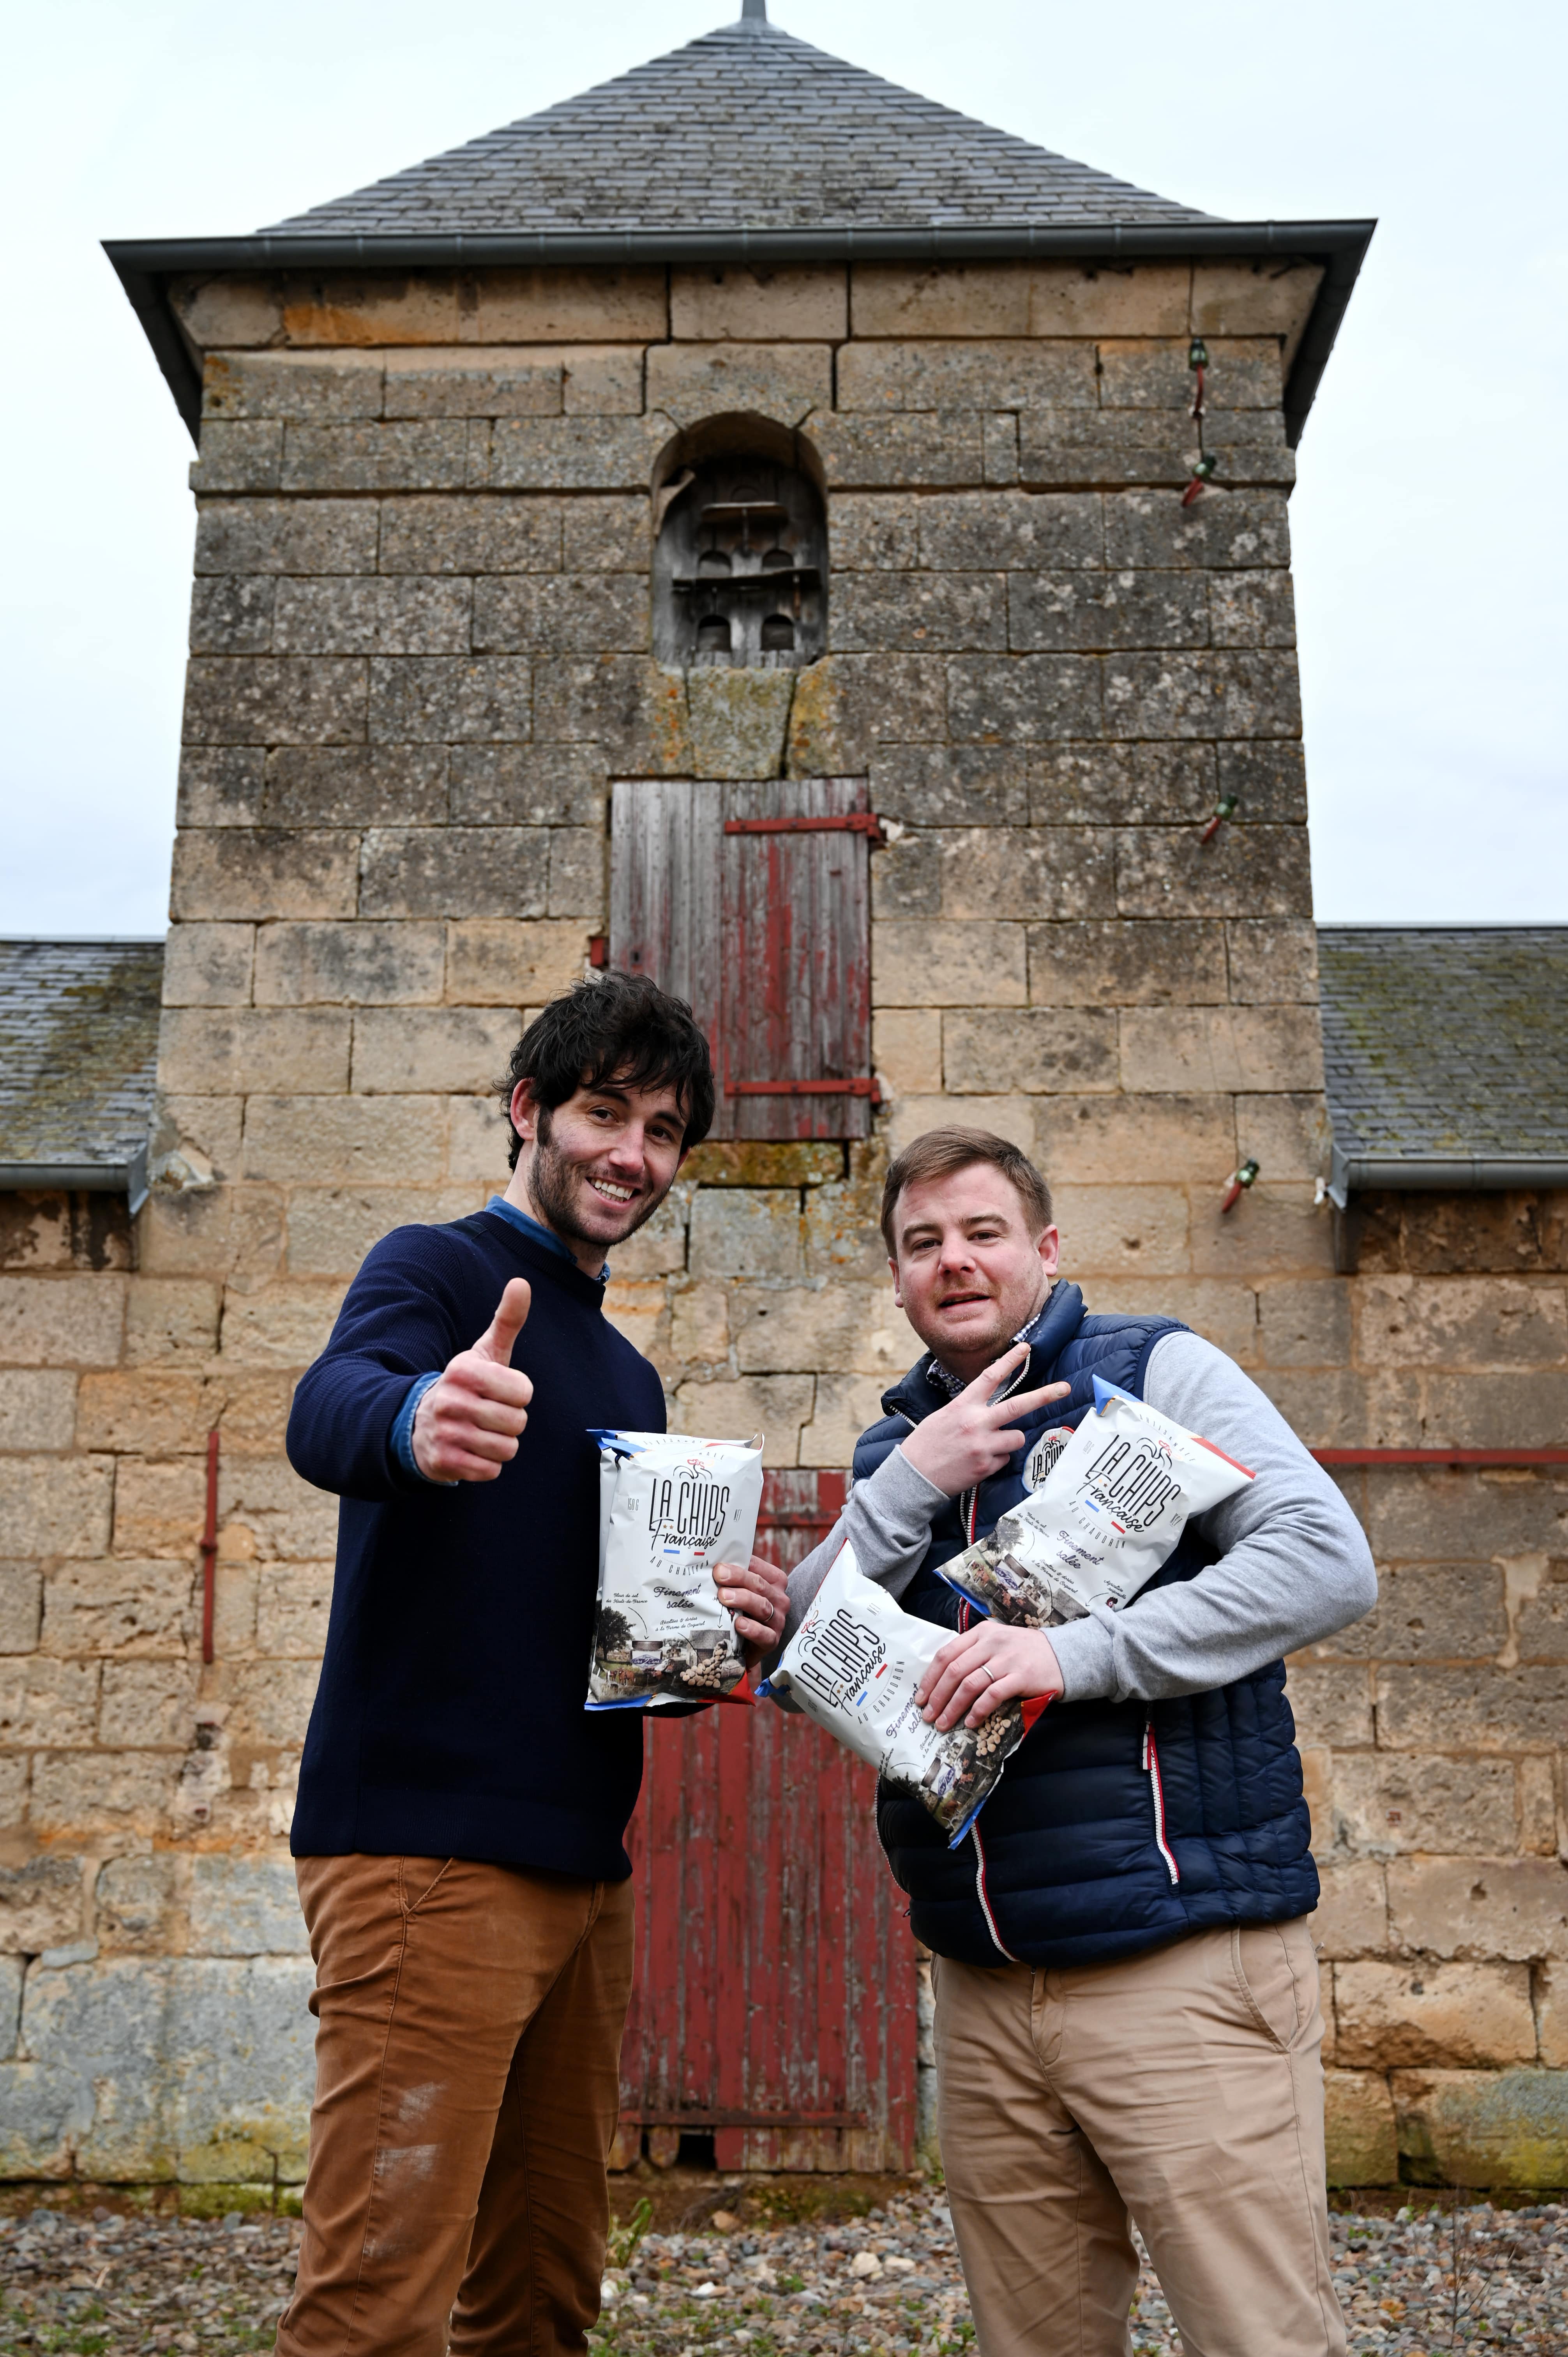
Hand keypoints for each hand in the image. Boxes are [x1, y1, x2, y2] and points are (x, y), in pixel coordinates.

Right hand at [412, 1279, 533, 1482]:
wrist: (420, 1424)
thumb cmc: (466, 1386)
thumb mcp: (485, 1352)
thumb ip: (507, 1320)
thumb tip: (522, 1282)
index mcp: (463, 1370)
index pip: (523, 1391)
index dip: (518, 1394)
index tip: (499, 1391)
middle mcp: (450, 1400)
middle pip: (518, 1422)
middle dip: (511, 1422)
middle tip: (489, 1414)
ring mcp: (444, 1433)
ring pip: (507, 1449)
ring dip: (500, 1444)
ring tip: (480, 1432)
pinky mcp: (443, 1462)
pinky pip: (491, 1471)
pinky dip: (487, 1465)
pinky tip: (471, 1451)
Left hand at [715, 1552, 790, 1665]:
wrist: (747, 1645)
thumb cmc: (743, 1611)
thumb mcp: (740, 1591)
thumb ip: (732, 1579)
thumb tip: (711, 1565)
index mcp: (774, 1581)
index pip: (758, 1567)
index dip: (739, 1565)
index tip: (719, 1565)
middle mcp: (779, 1598)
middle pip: (759, 1585)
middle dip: (738, 1578)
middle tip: (719, 1576)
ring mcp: (777, 1620)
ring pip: (762, 1606)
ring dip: (743, 1600)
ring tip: (724, 1597)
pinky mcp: (773, 1639)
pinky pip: (765, 1634)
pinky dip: (752, 1628)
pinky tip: (739, 1624)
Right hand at [898, 1343, 1069, 1496]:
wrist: (913, 1475)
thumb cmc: (926, 1444)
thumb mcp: (944, 1416)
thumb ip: (969, 1410)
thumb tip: (991, 1409)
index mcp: (963, 1406)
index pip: (990, 1377)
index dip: (1010, 1361)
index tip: (1026, 1349)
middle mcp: (976, 1422)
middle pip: (1018, 1405)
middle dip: (1045, 1396)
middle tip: (1064, 1388)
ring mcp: (983, 1445)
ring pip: (1016, 1437)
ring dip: (1007, 1441)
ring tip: (985, 1448)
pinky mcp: (986, 1465)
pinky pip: (1004, 1460)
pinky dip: (995, 1461)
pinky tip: (976, 1463)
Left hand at [916, 1620, 1063, 1730]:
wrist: (1062, 1655)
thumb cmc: (1024, 1652)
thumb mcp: (996, 1643)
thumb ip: (973, 1654)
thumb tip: (942, 1680)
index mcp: (981, 1633)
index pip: (946, 1654)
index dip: (930, 1678)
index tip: (921, 1697)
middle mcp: (991, 1643)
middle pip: (954, 1671)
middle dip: (937, 1696)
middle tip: (928, 1715)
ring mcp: (1006, 1659)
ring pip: (970, 1684)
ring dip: (953, 1707)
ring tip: (943, 1723)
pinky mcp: (1020, 1676)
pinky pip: (992, 1695)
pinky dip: (978, 1710)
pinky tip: (970, 1722)